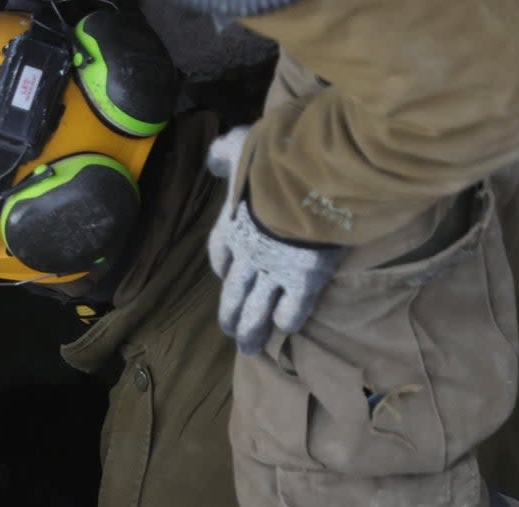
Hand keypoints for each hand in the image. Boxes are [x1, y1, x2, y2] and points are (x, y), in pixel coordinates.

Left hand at [206, 127, 344, 354]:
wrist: (306, 175)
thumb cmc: (273, 157)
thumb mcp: (241, 146)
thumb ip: (225, 153)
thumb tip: (212, 158)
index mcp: (232, 225)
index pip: (219, 253)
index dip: (221, 266)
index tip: (223, 275)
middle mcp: (249, 254)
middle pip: (233, 292)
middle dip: (230, 314)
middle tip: (229, 332)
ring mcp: (275, 270)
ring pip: (256, 309)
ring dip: (251, 331)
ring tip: (250, 348)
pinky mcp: (304, 279)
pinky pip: (293, 308)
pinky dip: (288, 319)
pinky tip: (287, 327)